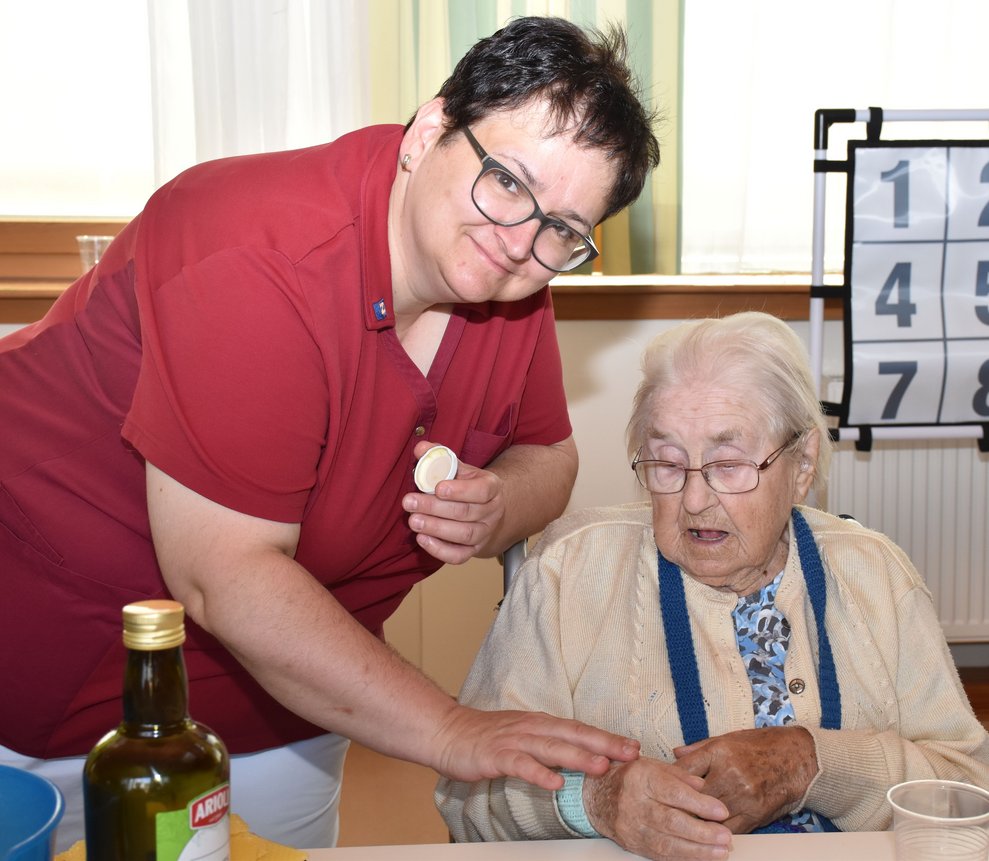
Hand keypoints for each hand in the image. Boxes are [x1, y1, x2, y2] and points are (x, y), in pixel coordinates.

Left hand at [403, 440, 505, 563]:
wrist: (488, 508)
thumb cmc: (468, 485)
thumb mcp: (458, 467)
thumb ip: (438, 456)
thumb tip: (420, 448)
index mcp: (492, 487)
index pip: (481, 490)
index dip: (460, 490)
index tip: (437, 488)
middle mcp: (492, 512)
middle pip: (465, 512)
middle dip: (435, 508)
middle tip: (410, 502)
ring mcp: (485, 533)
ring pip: (463, 534)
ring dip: (436, 528)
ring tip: (413, 521)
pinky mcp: (474, 550)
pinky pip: (459, 556)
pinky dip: (440, 551)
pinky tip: (422, 539)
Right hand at [430, 704, 639, 789]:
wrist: (448, 730)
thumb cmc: (487, 737)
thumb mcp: (524, 736)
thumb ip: (550, 744)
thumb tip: (582, 755)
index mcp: (541, 723)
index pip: (580, 729)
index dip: (607, 738)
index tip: (633, 746)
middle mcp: (532, 728)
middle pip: (573, 734)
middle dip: (604, 744)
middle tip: (631, 753)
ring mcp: (515, 741)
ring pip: (552, 748)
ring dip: (578, 757)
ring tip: (602, 767)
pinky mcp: (497, 755)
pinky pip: (521, 765)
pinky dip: (539, 773)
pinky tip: (554, 782)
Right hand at [584, 758, 731, 860]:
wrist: (598, 795)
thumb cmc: (630, 777)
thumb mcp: (653, 765)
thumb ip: (680, 775)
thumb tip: (704, 788)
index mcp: (640, 778)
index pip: (673, 792)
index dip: (699, 803)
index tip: (721, 811)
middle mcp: (633, 803)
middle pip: (670, 821)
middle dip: (701, 832)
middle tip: (725, 836)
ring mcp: (631, 826)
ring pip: (666, 843)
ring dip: (697, 850)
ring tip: (719, 852)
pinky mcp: (632, 844)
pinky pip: (660, 855)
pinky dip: (683, 858)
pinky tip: (700, 857)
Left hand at [673, 726, 818, 832]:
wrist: (798, 759)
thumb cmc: (762, 746)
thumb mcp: (728, 738)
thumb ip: (699, 748)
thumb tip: (675, 754)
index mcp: (720, 752)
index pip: (684, 769)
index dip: (669, 780)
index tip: (660, 786)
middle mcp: (730, 774)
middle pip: (693, 797)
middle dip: (679, 804)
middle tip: (664, 810)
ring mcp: (743, 796)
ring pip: (709, 816)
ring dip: (696, 820)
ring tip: (681, 824)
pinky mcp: (755, 814)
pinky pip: (729, 829)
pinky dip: (716, 830)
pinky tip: (708, 830)